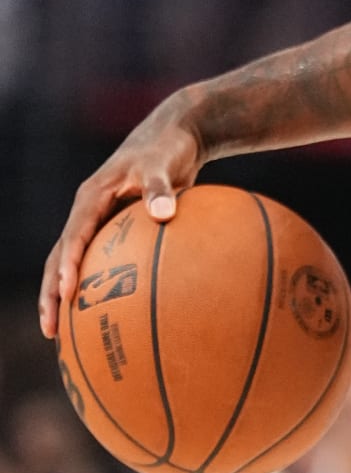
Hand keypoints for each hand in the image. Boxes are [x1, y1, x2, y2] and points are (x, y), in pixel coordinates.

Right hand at [40, 103, 202, 337]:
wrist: (177, 136)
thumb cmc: (169, 148)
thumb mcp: (164, 163)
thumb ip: (161, 188)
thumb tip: (164, 214)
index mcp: (92, 197)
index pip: (73, 235)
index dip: (67, 264)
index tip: (67, 291)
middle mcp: (88, 212)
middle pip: (59, 257)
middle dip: (52, 294)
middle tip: (51, 330)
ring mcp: (97, 222)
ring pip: (72, 265)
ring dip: (63, 298)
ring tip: (61, 336)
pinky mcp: (112, 230)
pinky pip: (97, 264)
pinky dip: (95, 289)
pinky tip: (105, 319)